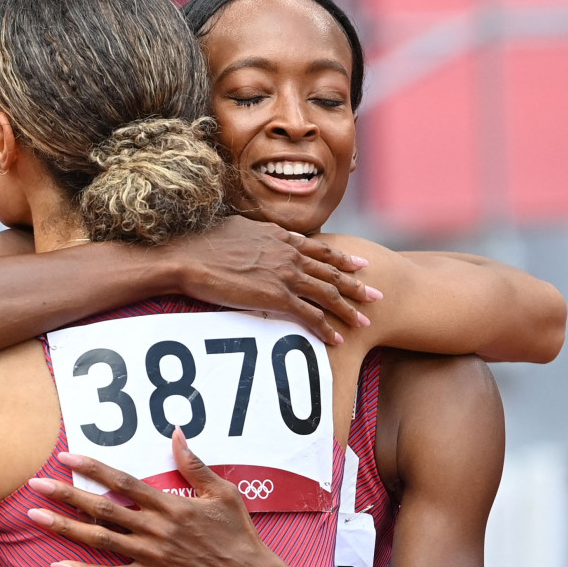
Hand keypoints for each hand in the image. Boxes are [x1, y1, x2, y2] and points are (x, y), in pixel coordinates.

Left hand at [26, 429, 326, 566]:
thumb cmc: (238, 534)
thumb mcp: (223, 492)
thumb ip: (195, 464)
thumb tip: (177, 432)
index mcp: (171, 505)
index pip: (123, 482)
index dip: (93, 468)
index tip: (68, 456)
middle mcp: (155, 529)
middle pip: (102, 509)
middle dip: (66, 494)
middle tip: (35, 485)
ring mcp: (151, 557)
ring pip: (100, 540)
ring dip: (65, 528)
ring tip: (35, 517)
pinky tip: (60, 564)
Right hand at [169, 216, 381, 343]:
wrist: (191, 256)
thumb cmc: (203, 243)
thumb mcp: (238, 228)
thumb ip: (257, 233)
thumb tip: (258, 235)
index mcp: (281, 237)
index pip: (320, 249)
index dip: (342, 258)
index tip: (359, 264)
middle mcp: (289, 254)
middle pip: (332, 272)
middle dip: (357, 285)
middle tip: (377, 295)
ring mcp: (285, 275)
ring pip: (328, 294)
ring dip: (349, 309)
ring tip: (365, 321)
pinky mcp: (276, 296)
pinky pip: (310, 315)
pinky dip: (327, 328)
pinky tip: (338, 339)